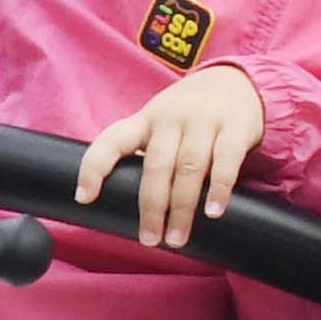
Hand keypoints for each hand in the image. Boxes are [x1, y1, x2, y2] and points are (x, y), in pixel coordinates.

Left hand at [78, 62, 268, 249]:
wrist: (236, 80)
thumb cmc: (189, 114)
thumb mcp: (160, 122)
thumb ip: (145, 152)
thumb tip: (123, 204)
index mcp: (145, 120)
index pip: (112, 141)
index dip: (94, 168)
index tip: (84, 198)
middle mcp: (172, 118)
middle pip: (156, 165)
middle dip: (151, 207)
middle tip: (150, 239)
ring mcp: (205, 121)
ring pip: (189, 167)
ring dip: (182, 207)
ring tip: (178, 237)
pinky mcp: (235, 126)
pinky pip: (226, 160)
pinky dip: (219, 188)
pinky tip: (213, 211)